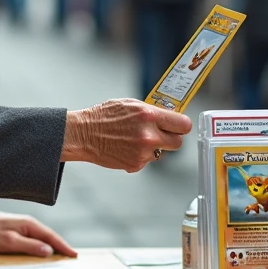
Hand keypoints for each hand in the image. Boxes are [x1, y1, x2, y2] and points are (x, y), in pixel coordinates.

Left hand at [0, 209, 76, 257]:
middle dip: (62, 247)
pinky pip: (37, 239)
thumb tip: (48, 251)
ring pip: (45, 238)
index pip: (52, 236)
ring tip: (64, 256)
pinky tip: (47, 251)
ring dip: (54, 246)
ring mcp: (26, 227)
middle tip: (73, 258)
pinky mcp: (21, 231)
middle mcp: (30, 224)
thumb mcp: (10, 241)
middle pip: (51, 237)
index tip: (74, 254)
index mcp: (30, 225)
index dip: (63, 246)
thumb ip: (29, 246)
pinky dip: (45, 245)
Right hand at [61, 99, 191, 172]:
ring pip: (162, 152)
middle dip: (172, 138)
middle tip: (162, 134)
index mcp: (149, 116)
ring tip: (137, 139)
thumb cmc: (104, 116)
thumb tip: (168, 115)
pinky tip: (129, 147)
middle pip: (178, 143)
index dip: (182, 125)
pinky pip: (148, 160)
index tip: (179, 125)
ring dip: (154, 147)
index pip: (183, 124)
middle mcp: (149, 135)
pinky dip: (142, 155)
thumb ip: (152, 110)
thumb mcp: (131, 104)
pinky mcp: (136, 164)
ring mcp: (143, 152)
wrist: (85, 134)